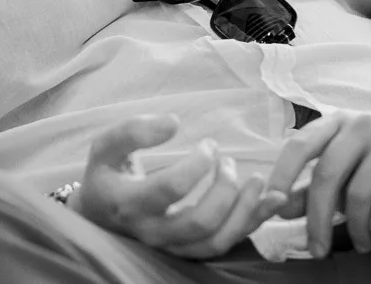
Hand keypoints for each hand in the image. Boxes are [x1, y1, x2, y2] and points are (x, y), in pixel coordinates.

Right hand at [71, 114, 287, 259]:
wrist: (100, 212)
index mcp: (129, 202)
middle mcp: (151, 231)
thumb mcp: (106, 145)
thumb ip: (134, 130)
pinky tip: (271, 201)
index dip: (196, 164)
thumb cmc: (107, 172)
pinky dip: (252, 224)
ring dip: (244, 211)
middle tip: (226, 160)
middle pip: (199, 222)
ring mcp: (171, 246)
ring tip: (259, 181)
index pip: (169, 189)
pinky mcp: (188, 249)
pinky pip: (224, 245)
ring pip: (216, 241)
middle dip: (223, 188)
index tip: (208, 145)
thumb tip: (173, 121)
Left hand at [267, 111, 370, 256]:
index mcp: (335, 123)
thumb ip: (306, 191)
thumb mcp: (337, 180)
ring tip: (361, 243)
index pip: (299, 145)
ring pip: (358, 193)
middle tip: (317, 251)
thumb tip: (277, 207)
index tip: (272, 206)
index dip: (282, 175)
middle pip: (327, 174)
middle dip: (318, 219)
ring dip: (355, 228)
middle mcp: (362, 125)